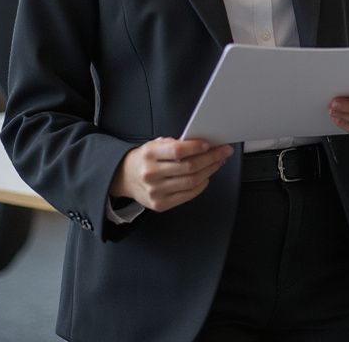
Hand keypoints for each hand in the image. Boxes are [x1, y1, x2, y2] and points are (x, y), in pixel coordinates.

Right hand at [110, 137, 232, 212]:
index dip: (196, 147)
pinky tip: (206, 177)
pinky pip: (187, 195)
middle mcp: (151, 173)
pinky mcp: (160, 204)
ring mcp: (155, 191)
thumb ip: (175, 144)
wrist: (125, 178)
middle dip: (211, 158)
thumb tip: (203, 144)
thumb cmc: (145, 158)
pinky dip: (201, 185)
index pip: (177, 150)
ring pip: (191, 182)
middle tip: (223, 151)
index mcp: (149, 154)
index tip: (210, 144)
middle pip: (188, 167)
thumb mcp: (155, 144)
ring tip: (218, 162)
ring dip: (210, 171)